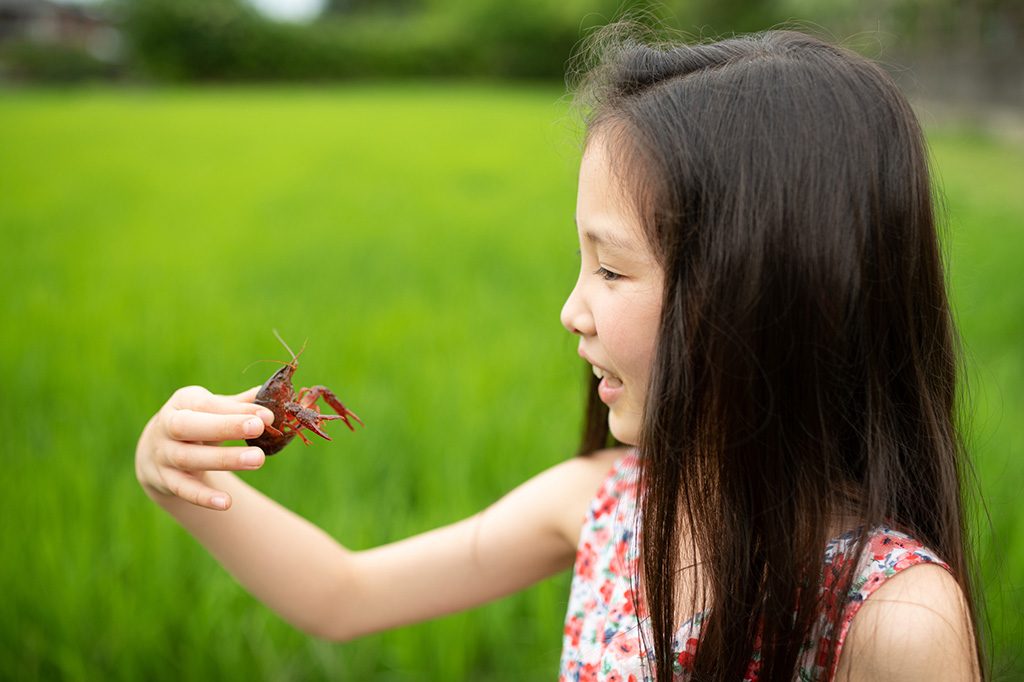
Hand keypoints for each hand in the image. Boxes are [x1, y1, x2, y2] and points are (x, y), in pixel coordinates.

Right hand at [135, 385, 275, 510]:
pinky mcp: (164, 480)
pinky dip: (203, 497)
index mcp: (184, 402)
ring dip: (224, 459)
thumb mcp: (213, 410)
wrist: (156, 450)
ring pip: (189, 458)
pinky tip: (226, 503)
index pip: (209, 404)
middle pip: (190, 426)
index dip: (237, 409)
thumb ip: (241, 404)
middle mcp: (168, 426)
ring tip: (258, 460)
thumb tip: (274, 395)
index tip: (267, 415)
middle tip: (259, 428)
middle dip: (225, 426)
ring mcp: (163, 454)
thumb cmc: (197, 423)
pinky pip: (183, 489)